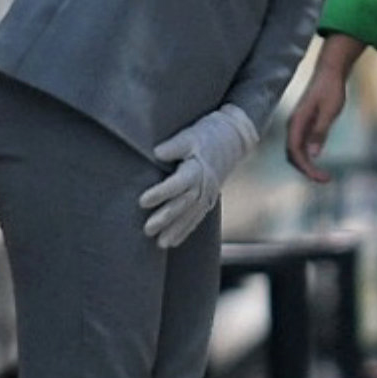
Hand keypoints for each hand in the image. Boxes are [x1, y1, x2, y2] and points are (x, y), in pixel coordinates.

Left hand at [138, 104, 259, 247]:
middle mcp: (204, 186)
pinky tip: (173, 241)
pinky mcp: (209, 199)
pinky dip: (185, 230)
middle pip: (183, 204)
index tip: (142, 201)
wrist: (234, 138)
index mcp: (197, 170)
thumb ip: (174, 146)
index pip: (177, 184)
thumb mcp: (190, 135)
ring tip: (160, 243)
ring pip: (190, 215)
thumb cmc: (208, 134)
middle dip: (166, 218)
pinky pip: (197, 217)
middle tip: (148, 229)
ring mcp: (208, 194)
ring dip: (175, 230)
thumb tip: (156, 153)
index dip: (160, 193)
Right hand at [285, 60, 350, 181]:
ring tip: (324, 175)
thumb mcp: (329, 111)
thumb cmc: (331, 90)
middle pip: (293, 155)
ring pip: (296, 152)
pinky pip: (301, 146)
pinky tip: (319, 162)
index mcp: (297, 122)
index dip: (306, 168)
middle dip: (307, 170)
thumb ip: (320, 132)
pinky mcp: (304, 125)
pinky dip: (308, 157)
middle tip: (325, 179)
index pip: (295, 152)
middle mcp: (294, 125)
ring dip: (307, 165)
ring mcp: (298, 126)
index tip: (322, 177)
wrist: (330, 73)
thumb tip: (313, 154)